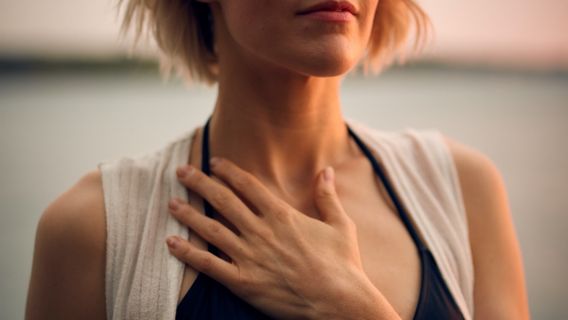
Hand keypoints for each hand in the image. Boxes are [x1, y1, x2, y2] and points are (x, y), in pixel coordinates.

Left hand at [166, 157, 397, 318]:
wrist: (339, 302)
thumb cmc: (343, 264)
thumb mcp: (340, 225)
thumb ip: (327, 196)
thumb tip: (327, 170)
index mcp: (282, 215)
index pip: (247, 185)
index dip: (228, 171)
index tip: (213, 162)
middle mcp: (261, 232)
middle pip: (223, 200)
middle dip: (200, 183)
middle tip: (181, 171)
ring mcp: (250, 257)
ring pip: (211, 229)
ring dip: (188, 214)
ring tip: (171, 202)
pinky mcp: (243, 282)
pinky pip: (209, 265)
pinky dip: (188, 253)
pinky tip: (171, 242)